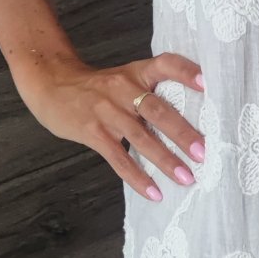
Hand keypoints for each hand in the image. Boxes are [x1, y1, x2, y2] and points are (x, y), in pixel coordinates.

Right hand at [13, 50, 206, 201]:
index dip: (185, 71)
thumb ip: (151, 91)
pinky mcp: (93, 132)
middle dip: (182, 132)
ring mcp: (107, 111)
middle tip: (204, 152)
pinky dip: (137, 177)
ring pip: (140, 137)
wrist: (51, 84)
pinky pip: (118, 158)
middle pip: (157, 109)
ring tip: (187, 177)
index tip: (207, 84)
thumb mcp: (125, 77)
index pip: (165, 64)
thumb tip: (192, 118)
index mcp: (136, 72)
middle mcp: (124, 89)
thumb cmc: (97, 87)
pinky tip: (154, 193)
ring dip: (165, 159)